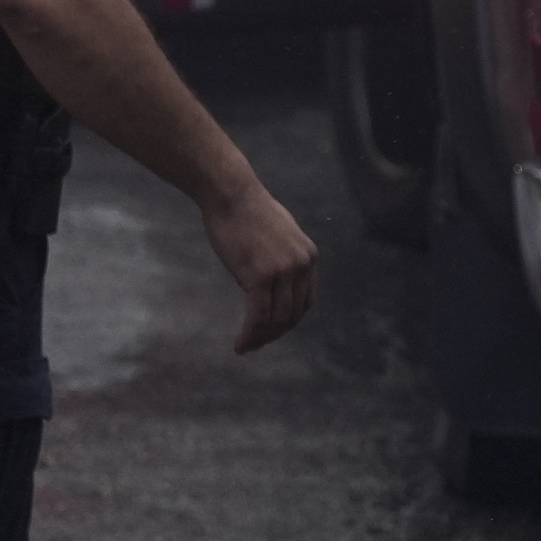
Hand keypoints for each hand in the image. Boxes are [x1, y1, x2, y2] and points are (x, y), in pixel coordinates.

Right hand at [203, 181, 320, 353]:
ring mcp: (283, 271)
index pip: (306, 301)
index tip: (272, 330)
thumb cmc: (247, 212)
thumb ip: (283, 258)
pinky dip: (250, 334)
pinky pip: (258, 316)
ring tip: (246, 346)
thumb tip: (275, 282)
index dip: (290, 320)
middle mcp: (302, 265)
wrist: (231, 194)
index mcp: (310, 256)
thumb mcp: (279, 234)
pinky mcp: (261, 276)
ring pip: (276, 320)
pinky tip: (240, 343)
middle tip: (256, 344)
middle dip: (274, 334)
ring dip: (261, 338)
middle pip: (293, 314)